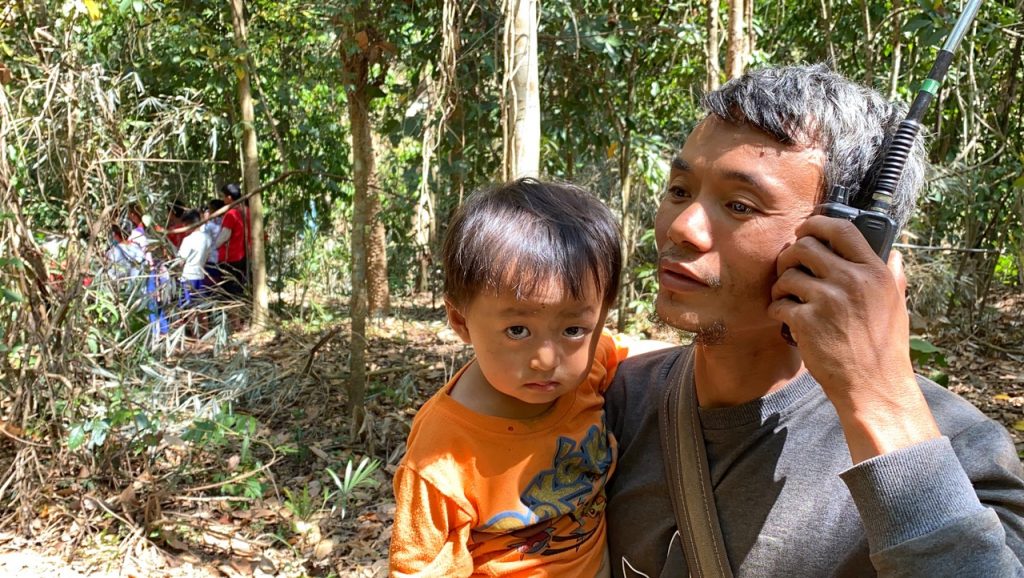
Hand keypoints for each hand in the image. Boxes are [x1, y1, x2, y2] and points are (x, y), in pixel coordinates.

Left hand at [768, 215, 939, 462]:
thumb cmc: (885, 349)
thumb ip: (893, 277)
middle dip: (790, 255)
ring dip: (781, 286)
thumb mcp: (898, 306)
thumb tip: (894, 254)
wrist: (874, 387)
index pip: (841, 229)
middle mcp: (852, 281)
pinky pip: (778, 303)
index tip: (804, 231)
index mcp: (875, 273)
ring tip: (788, 299)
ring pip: (787, 275)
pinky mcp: (807, 322)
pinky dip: (777, 310)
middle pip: (805, 246)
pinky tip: (785, 320)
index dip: (816, 224)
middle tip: (788, 269)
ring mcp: (828, 301)